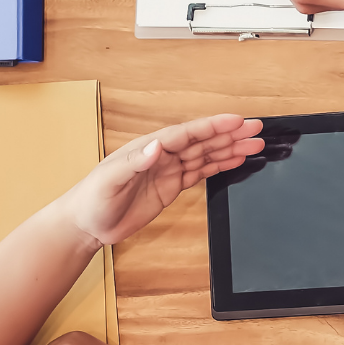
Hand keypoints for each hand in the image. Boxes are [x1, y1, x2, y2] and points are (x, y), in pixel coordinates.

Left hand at [56, 114, 263, 246]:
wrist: (87, 224)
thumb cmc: (93, 199)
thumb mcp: (110, 179)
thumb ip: (135, 162)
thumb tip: (157, 145)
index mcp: (150, 148)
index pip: (188, 133)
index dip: (213, 126)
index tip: (236, 120)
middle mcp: (162, 155)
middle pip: (203, 141)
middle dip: (230, 134)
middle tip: (256, 129)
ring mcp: (168, 170)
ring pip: (206, 155)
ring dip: (230, 148)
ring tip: (254, 144)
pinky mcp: (171, 187)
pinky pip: (200, 173)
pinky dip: (219, 166)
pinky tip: (235, 160)